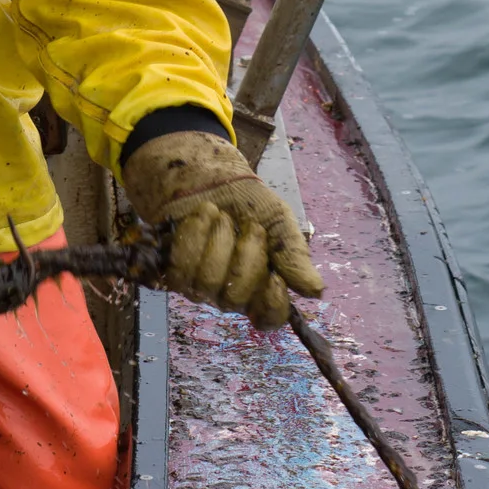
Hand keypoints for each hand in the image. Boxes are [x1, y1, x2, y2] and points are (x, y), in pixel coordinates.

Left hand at [122, 131, 323, 329]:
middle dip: (245, 256)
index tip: (274, 276)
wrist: (205, 171)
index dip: (272, 304)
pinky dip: (194, 235)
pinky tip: (200, 216)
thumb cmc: (245, 198)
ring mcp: (198, 284)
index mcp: (260, 284)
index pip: (268, 318)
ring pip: (206, 283)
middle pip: (235, 299)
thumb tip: (316, 292)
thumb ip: (294, 253)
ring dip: (218, 240)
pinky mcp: (172, 270)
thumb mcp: (277, 219)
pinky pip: (180, 269)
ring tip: (220, 215)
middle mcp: (228, 291)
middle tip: (249, 225)